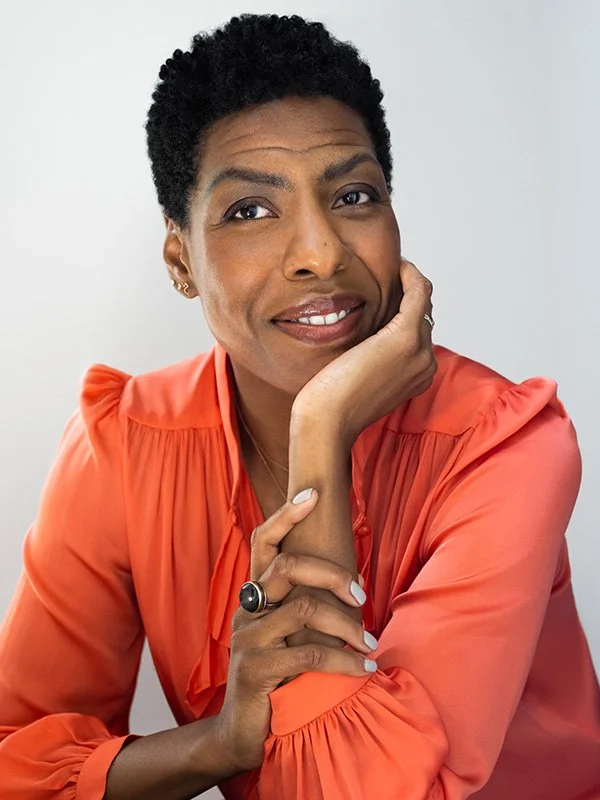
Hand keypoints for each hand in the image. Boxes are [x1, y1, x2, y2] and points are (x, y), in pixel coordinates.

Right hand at [214, 491, 376, 771]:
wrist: (242, 733)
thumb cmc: (275, 676)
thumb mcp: (289, 635)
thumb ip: (308, 605)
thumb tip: (356, 577)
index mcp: (255, 596)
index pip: (262, 542)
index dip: (285, 514)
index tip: (312, 492)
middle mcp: (247, 609)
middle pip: (287, 566)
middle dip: (332, 573)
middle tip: (362, 596)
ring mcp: (248, 638)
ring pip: (304, 609)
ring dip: (347, 625)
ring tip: (372, 643)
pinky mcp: (257, 669)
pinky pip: (309, 654)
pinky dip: (344, 660)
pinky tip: (364, 669)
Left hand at [292, 259, 436, 448]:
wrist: (328, 421)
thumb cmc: (332, 405)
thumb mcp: (357, 380)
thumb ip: (370, 361)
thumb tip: (363, 341)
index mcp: (417, 375)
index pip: (420, 332)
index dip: (406, 308)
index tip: (388, 288)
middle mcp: (426, 364)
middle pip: (424, 315)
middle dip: (407, 293)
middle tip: (387, 274)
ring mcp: (419, 351)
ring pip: (422, 302)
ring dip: (408, 281)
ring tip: (390, 269)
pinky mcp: (405, 336)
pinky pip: (419, 292)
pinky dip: (410, 275)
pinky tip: (398, 266)